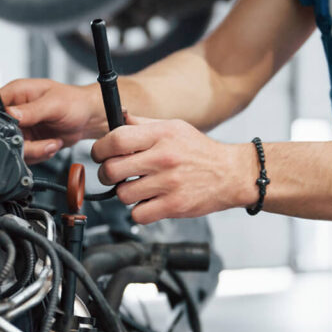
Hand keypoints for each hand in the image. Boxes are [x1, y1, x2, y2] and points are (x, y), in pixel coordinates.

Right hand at [0, 79, 105, 163]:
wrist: (88, 117)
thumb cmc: (75, 102)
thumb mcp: (54, 104)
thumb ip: (32, 110)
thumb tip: (11, 113)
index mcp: (17, 93)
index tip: (13, 129)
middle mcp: (15, 110)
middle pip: (1, 132)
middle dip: (23, 143)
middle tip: (43, 142)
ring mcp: (21, 127)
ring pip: (12, 147)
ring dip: (34, 151)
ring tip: (52, 142)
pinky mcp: (28, 141)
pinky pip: (23, 155)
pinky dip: (39, 155)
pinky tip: (51, 145)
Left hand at [91, 114, 256, 223]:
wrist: (232, 173)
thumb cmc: (200, 151)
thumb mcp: (173, 127)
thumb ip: (143, 124)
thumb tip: (117, 117)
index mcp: (161, 134)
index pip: (115, 140)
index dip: (100, 149)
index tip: (101, 155)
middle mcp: (164, 157)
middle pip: (111, 170)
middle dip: (106, 175)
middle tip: (114, 175)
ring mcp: (169, 183)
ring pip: (122, 194)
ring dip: (125, 194)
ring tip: (138, 188)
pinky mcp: (174, 206)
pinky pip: (138, 214)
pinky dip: (140, 211)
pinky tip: (150, 202)